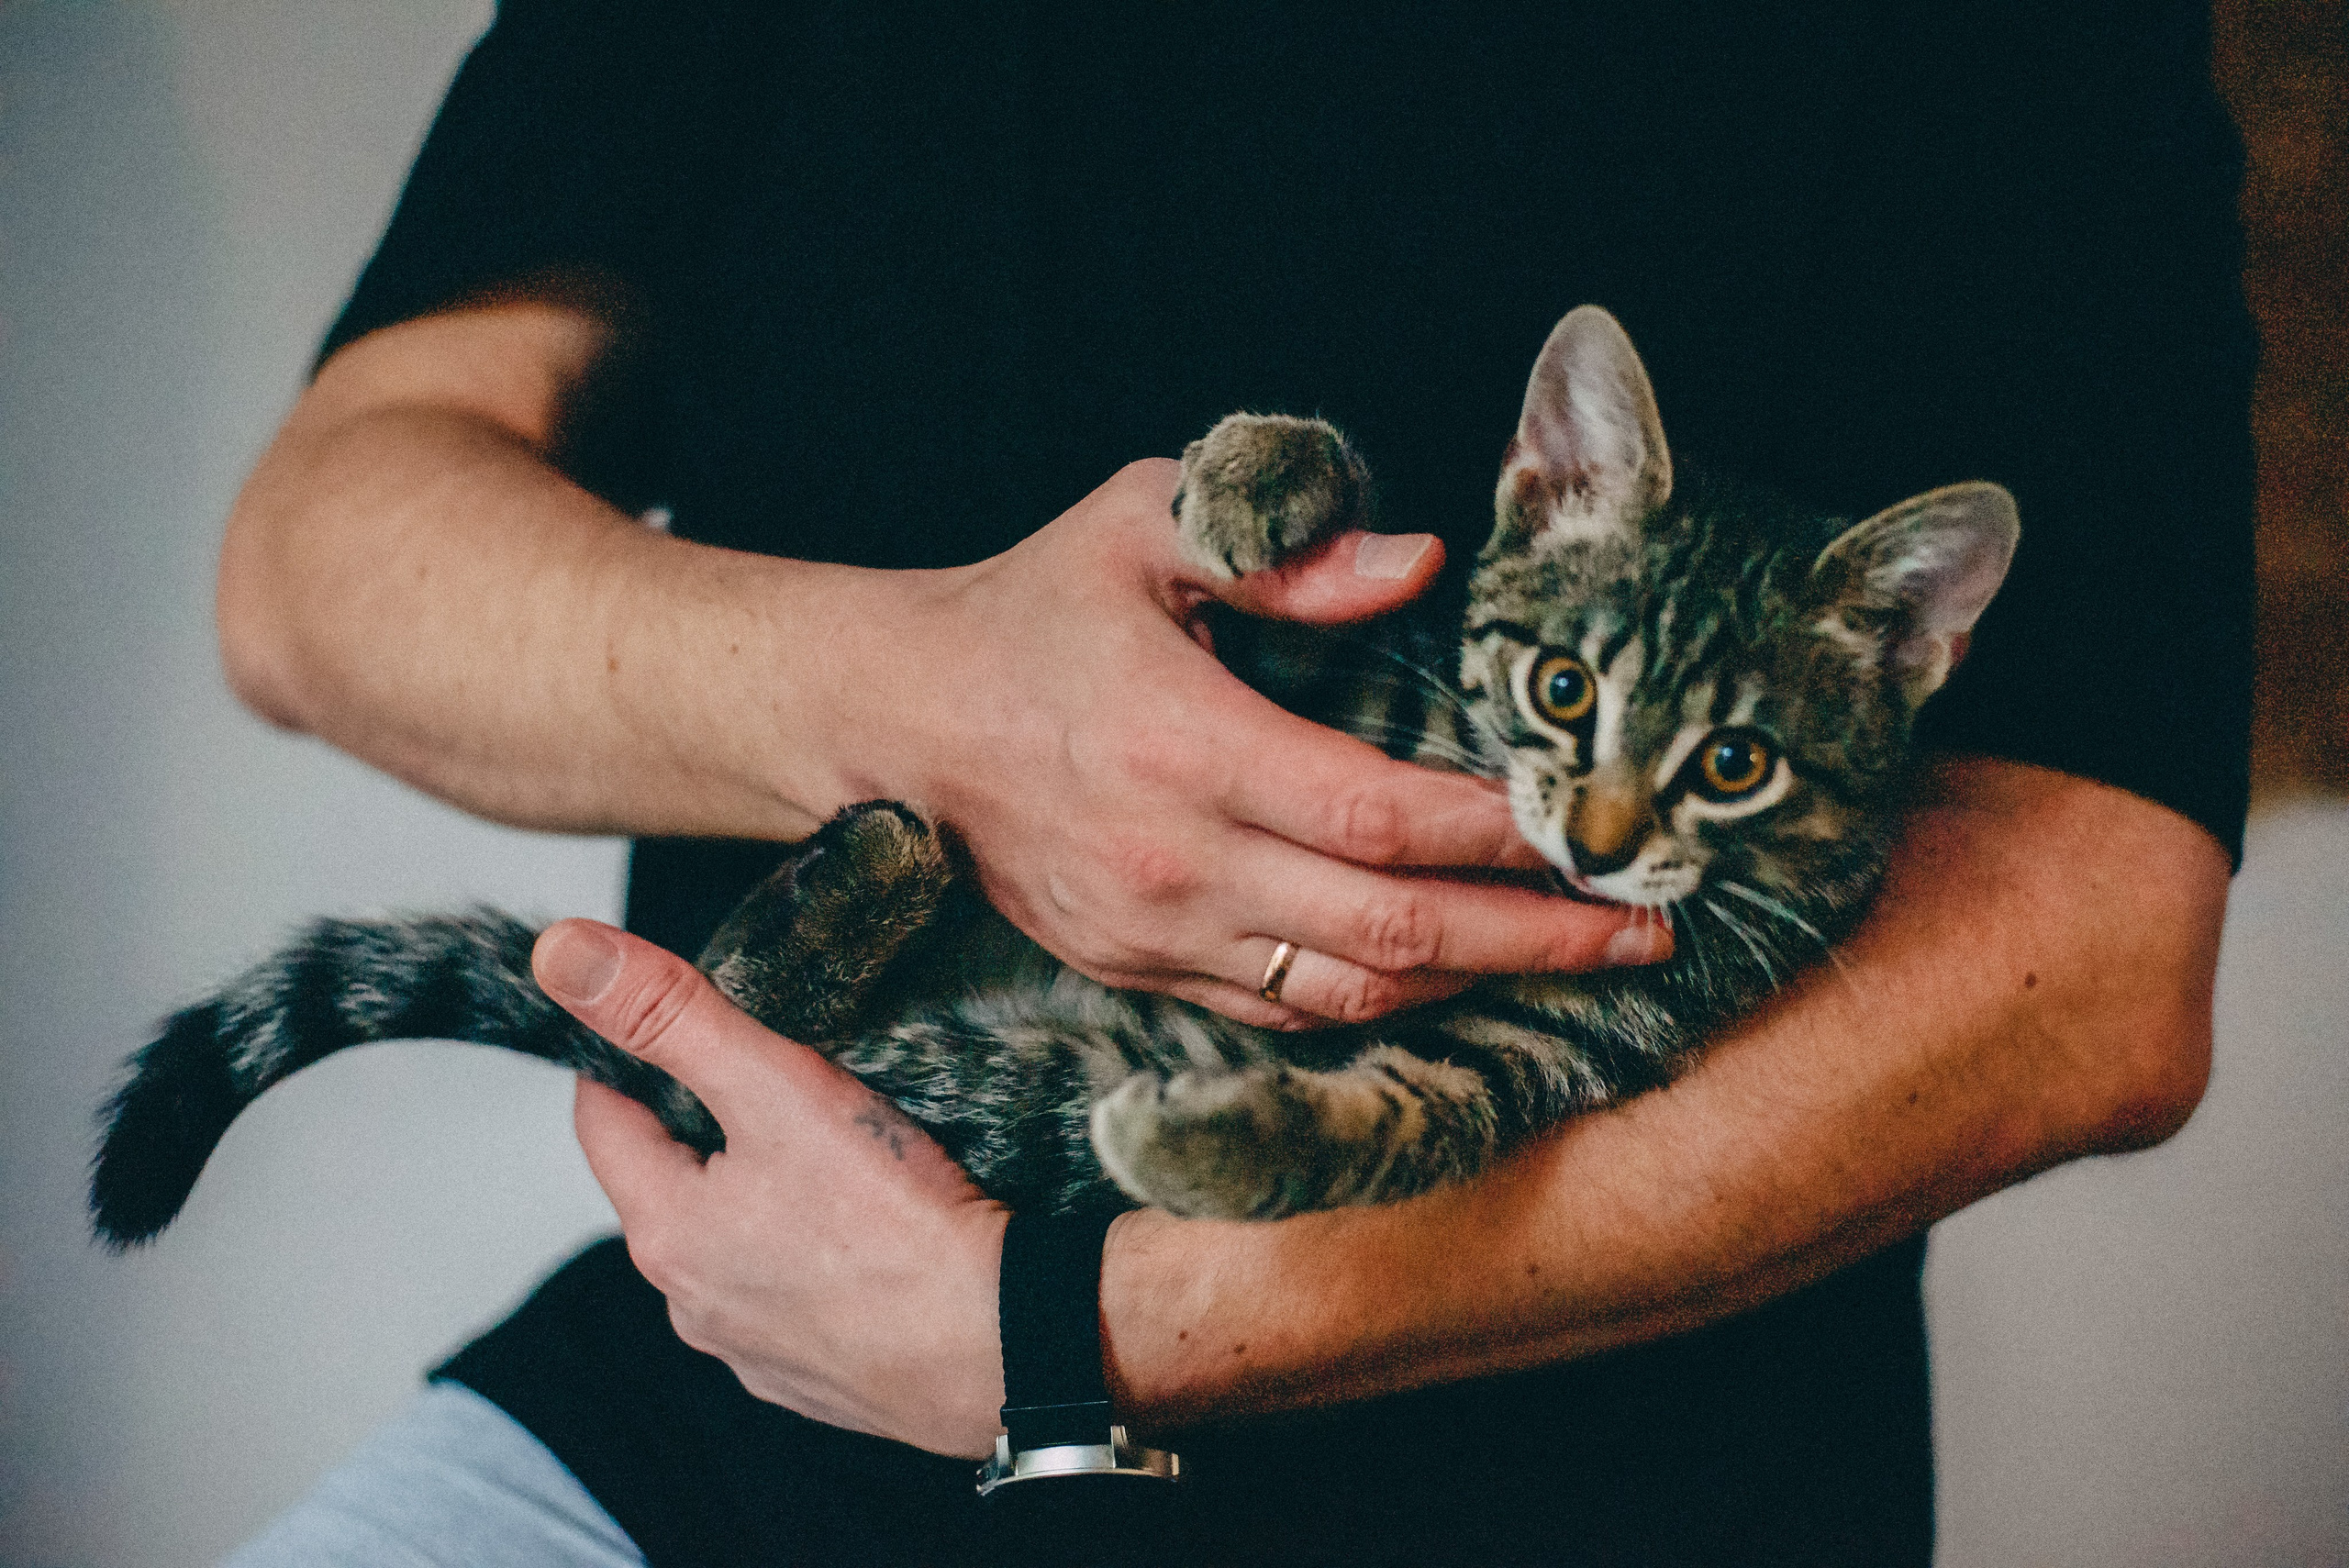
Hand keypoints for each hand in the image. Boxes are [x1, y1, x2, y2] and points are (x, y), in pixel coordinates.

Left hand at [538, 918, 1011, 1458]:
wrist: (1003, 1343)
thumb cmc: (896, 1223)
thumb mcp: (776, 1086)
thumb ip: (670, 1015)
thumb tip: (564, 956)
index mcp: (665, 1231)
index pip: (602, 1120)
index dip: (625, 1056)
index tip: (664, 1018)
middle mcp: (693, 1305)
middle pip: (670, 1185)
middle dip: (703, 1126)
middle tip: (770, 1074)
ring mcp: (757, 1352)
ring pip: (734, 1247)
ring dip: (759, 1198)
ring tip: (830, 1153)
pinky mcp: (823, 1378)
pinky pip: (794, 1301)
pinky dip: (814, 1260)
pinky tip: (871, 1234)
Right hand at [858, 460, 1668, 1027]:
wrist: (896, 722)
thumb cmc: (1027, 610)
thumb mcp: (1137, 525)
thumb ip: (1281, 547)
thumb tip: (1420, 564)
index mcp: (1186, 746)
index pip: (1382, 815)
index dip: (1501, 832)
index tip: (1592, 823)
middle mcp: (1178, 862)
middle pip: (1394, 930)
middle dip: (1537, 934)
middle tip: (1646, 928)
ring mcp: (1156, 935)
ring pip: (1349, 993)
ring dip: (1477, 984)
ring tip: (1580, 960)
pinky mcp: (1138, 971)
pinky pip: (1283, 1011)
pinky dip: (1381, 1005)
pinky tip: (1454, 980)